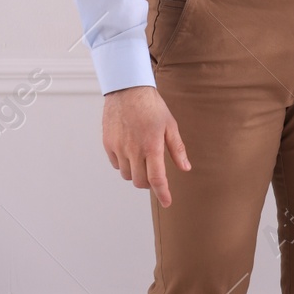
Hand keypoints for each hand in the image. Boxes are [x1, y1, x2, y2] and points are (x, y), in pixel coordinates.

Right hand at [103, 85, 188, 207]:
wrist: (128, 90)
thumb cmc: (153, 107)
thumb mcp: (170, 125)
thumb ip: (177, 149)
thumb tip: (185, 168)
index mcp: (151, 146)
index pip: (157, 178)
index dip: (162, 193)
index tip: (167, 202)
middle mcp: (133, 150)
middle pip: (140, 181)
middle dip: (149, 183)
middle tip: (156, 176)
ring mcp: (118, 148)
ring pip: (127, 175)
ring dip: (136, 173)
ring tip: (143, 159)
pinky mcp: (108, 144)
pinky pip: (116, 164)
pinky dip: (124, 164)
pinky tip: (131, 152)